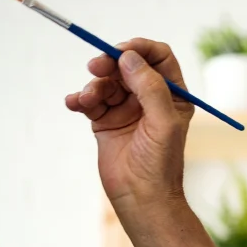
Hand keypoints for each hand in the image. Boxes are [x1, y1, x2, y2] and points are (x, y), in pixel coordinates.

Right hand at [64, 39, 193, 212]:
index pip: (158, 57)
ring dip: (93, 85)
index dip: (139, 49)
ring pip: (106, 81)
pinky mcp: (105, 120)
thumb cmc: (159, 163)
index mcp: (172, 95)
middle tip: (95, 67)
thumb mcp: (163, 123)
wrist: (140, 197)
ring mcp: (127, 108)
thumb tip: (130, 57)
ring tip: (86, 100)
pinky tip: (74, 104)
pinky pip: (90, 99)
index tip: (120, 51)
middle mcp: (150, 98)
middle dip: (110, 63)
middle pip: (127, 65)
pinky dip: (80, 98)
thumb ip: (150, 88)